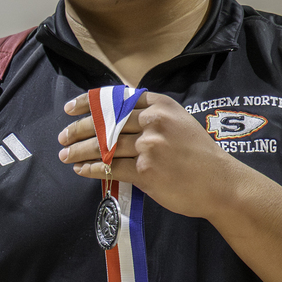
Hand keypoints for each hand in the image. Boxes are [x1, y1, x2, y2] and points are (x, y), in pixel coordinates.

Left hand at [58, 90, 240, 222]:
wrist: (219, 182)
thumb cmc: (198, 154)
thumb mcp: (179, 121)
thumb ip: (151, 114)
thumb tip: (116, 114)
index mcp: (161, 105)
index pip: (116, 99)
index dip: (88, 103)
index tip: (69, 109)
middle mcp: (154, 122)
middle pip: (106, 122)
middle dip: (78, 129)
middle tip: (62, 136)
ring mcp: (150, 146)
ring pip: (104, 146)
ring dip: (79, 151)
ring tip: (64, 155)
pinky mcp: (146, 171)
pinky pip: (110, 168)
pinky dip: (91, 169)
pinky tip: (80, 169)